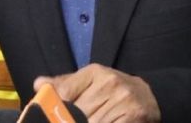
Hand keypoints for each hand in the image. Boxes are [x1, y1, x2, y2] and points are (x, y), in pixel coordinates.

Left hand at [34, 64, 160, 122]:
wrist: (151, 97)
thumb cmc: (115, 92)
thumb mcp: (91, 82)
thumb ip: (65, 84)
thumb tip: (39, 84)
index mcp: (95, 72)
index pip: (64, 93)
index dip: (54, 110)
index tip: (52, 118)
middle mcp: (110, 83)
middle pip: (76, 113)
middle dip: (70, 122)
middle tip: (67, 121)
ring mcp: (125, 100)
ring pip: (91, 121)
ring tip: (88, 120)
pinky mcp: (136, 116)